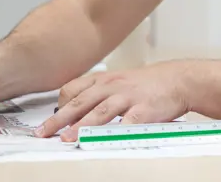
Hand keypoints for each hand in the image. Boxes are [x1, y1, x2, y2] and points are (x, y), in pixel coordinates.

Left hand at [36, 62, 190, 141]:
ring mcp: (127, 97)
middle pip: (80, 102)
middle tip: (44, 132)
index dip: (59, 104)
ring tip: (67, 139)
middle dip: (60, 119)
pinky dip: (116, 131)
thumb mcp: (117, 82)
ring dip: (81, 126)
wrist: (176, 79)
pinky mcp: (144, 109)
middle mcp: (111, 86)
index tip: (48, 120)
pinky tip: (107, 140)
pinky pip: (128, 121)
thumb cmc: (144, 84)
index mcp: (103, 79)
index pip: (73, 88)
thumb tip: (74, 112)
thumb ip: (97, 94)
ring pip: (100, 111)